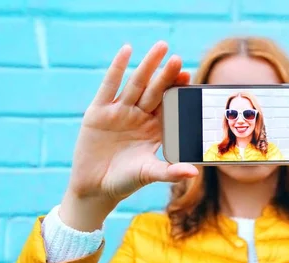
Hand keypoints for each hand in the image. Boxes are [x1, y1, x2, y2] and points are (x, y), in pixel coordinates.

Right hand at [59, 41, 197, 229]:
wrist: (95, 188)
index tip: (189, 77)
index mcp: (155, 130)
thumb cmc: (125, 182)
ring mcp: (120, 112)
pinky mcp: (99, 112)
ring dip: (147, 66)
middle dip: (166, 75)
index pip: (169, 105)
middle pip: (155, 91)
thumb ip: (170, 171)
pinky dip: (117, 68)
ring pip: (136, 84)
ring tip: (160, 48)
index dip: (178, 91)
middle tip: (177, 59)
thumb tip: (194, 172)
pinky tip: (126, 50)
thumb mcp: (149, 174)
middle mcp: (139, 117)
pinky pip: (109, 86)